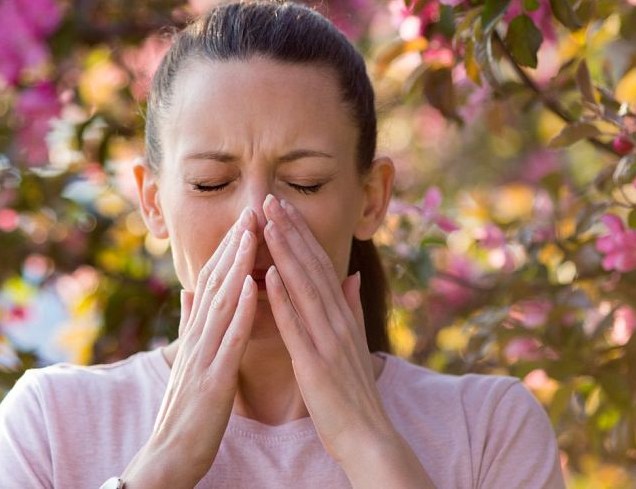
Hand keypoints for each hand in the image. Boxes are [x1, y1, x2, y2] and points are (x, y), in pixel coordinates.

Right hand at [121, 207, 258, 487]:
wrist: (169, 458)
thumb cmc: (186, 411)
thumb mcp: (189, 360)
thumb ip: (190, 324)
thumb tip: (190, 288)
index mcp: (198, 335)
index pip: (215, 283)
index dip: (230, 250)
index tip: (248, 218)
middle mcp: (198, 339)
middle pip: (217, 284)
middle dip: (235, 245)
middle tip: (252, 208)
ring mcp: (203, 357)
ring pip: (221, 303)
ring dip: (237, 265)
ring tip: (252, 232)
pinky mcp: (212, 380)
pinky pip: (228, 340)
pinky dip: (240, 310)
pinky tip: (253, 285)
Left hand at [260, 194, 395, 463]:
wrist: (367, 436)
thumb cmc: (354, 393)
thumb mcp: (355, 343)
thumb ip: (351, 307)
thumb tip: (349, 275)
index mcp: (343, 316)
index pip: (319, 266)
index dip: (301, 234)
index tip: (283, 207)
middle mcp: (338, 321)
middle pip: (311, 267)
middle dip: (290, 231)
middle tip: (270, 199)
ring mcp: (328, 340)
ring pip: (304, 287)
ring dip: (285, 252)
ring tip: (268, 221)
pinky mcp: (315, 363)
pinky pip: (296, 326)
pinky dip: (283, 298)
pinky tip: (268, 274)